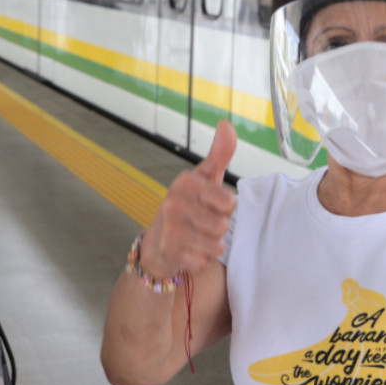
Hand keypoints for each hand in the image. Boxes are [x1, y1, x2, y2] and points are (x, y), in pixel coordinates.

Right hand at [140, 119, 236, 276]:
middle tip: (200, 223)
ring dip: (210, 245)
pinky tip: (186, 251)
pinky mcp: (169, 252)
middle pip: (222, 225)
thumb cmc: (188, 206)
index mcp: (185, 182)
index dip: (225, 207)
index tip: (210, 205)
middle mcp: (173, 203)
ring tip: (195, 237)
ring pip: (216, 245)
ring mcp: (169, 229)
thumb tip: (227, 124)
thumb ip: (220, 153)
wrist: (157, 242)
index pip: (228, 202)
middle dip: (217, 229)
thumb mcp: (204, 178)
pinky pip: (203, 261)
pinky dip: (199, 260)